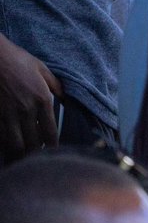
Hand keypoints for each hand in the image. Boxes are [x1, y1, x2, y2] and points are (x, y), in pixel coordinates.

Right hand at [0, 36, 62, 161]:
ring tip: (23, 162)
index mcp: (42, 100)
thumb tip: (66, 100)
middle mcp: (26, 110)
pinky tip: (7, 150)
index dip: (52, 146)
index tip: (54, 152)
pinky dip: (4, 146)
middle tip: (38, 161)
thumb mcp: (42, 69)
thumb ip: (56, 86)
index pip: (50, 132)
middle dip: (36, 155)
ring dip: (19, 156)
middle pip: (32, 143)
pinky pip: (0, 138)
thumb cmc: (17, 60)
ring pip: (14, 145)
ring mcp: (8, 114)